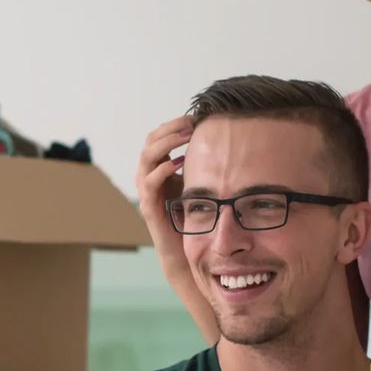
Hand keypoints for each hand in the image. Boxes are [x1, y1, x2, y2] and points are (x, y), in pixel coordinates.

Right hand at [136, 117, 193, 278]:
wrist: (183, 253)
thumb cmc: (193, 218)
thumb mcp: (197, 184)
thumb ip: (201, 165)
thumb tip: (223, 142)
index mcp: (158, 169)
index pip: (158, 137)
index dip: (174, 124)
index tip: (195, 117)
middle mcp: (148, 177)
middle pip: (150, 141)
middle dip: (170, 129)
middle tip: (191, 123)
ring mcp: (146, 192)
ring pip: (146, 157)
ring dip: (166, 142)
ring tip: (186, 136)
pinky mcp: (149, 207)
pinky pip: (150, 182)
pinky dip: (163, 168)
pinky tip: (179, 161)